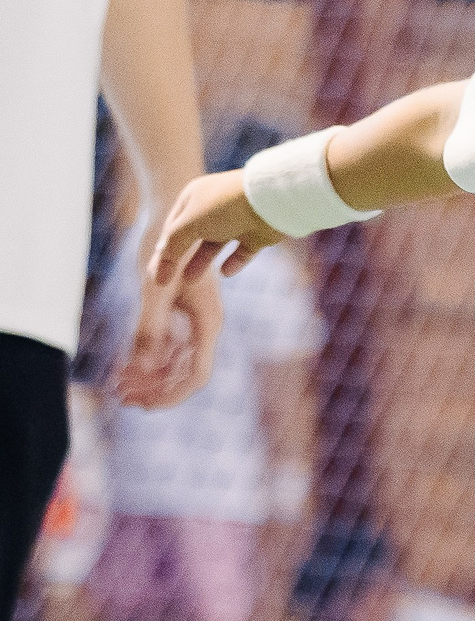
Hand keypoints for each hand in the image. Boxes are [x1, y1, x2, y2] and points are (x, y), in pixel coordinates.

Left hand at [114, 252, 224, 409]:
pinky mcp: (180, 313)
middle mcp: (204, 327)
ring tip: (119, 386)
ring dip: (149, 377)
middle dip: (156, 389)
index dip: (172, 394)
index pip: (196, 374)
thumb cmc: (168, 249)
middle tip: (123, 399)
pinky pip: (167, 346)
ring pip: (174, 361)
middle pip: (184, 373)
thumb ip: (150, 329)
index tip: (146, 405)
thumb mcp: (155, 289)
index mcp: (208, 324)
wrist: (174, 215)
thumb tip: (143, 367)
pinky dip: (147, 358)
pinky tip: (125, 364)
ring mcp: (193, 321)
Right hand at [147, 169, 286, 289]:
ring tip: (190, 280)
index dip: (164, 251)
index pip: (173, 226)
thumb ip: (173, 243)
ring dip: (201, 262)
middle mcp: (214, 207)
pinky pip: (242, 252)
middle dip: (180, 258)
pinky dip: (234, 262)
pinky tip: (225, 272)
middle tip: (169, 281)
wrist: (270, 202)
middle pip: (192, 237)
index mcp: (194, 197)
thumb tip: (162, 260)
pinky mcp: (257, 234)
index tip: (157, 273)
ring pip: (215, 246)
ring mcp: (237, 220)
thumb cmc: (224, 206)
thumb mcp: (189, 224)